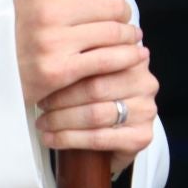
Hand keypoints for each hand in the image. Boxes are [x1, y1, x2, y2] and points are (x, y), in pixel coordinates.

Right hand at [13, 0, 141, 108]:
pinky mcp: (58, 71)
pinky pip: (109, 59)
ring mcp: (52, 42)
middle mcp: (48, 11)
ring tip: (128, 38)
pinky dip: (127, 57)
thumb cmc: (15, 31)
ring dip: (129, 36)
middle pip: (113, 5)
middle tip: (122, 21)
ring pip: (115, 32)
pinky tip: (132, 55)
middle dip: (124, 13)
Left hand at [36, 50, 159, 177]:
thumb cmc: (97, 101)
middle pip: (96, 88)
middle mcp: (146, 83)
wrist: (113, 138)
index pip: (101, 59)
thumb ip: (84, 59)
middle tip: (41, 104)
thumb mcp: (93, 72)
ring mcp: (146, 110)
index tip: (46, 78)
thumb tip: (51, 48)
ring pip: (95, 114)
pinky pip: (98, 138)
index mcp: (135, 60)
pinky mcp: (141, 136)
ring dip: (61, 120)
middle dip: (62, 98)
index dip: (69, 71)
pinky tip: (52, 138)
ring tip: (43, 122)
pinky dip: (69, 139)